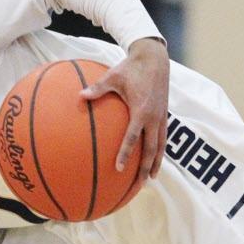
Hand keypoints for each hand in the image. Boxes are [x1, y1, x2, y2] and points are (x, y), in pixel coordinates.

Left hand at [80, 38, 168, 187]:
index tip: (119, 168)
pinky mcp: (164, 115)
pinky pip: (163, 137)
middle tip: (139, 184)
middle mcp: (154, 117)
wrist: (154, 58)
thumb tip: (79, 96)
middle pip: (151, 149)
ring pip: (160, 146)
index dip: (126, 154)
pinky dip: (159, 150)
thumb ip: (97, 88)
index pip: (133, 137)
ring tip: (150, 178)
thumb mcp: (112, 77)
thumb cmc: (131, 68)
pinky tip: (154, 159)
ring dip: (156, 163)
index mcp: (141, 111)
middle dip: (145, 167)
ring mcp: (161, 117)